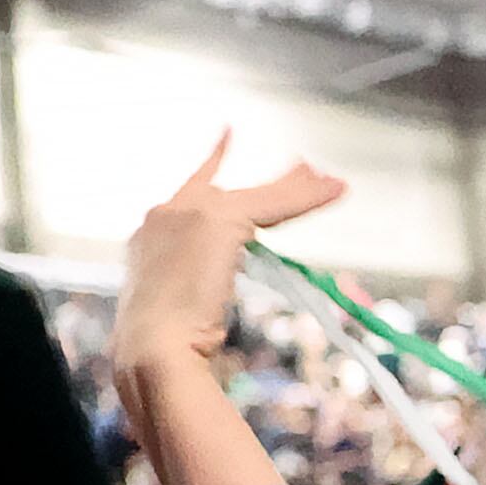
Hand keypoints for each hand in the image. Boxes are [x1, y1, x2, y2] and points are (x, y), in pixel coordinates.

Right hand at [113, 131, 346, 386]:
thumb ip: (194, 286)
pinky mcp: (220, 220)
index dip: (212, 162)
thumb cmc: (159, 348)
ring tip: (332, 183)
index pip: (189, 188)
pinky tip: (335, 190)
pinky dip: (308, 199)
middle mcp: (166, 213)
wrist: (151, 349)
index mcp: (150, 234)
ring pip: (259, 197)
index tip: (227, 136)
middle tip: (305, 168)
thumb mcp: (177, 308)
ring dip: (298, 190)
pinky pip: (275, 204)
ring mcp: (191, 212)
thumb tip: (215, 297)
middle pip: (230, 189)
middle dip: (272, 183)